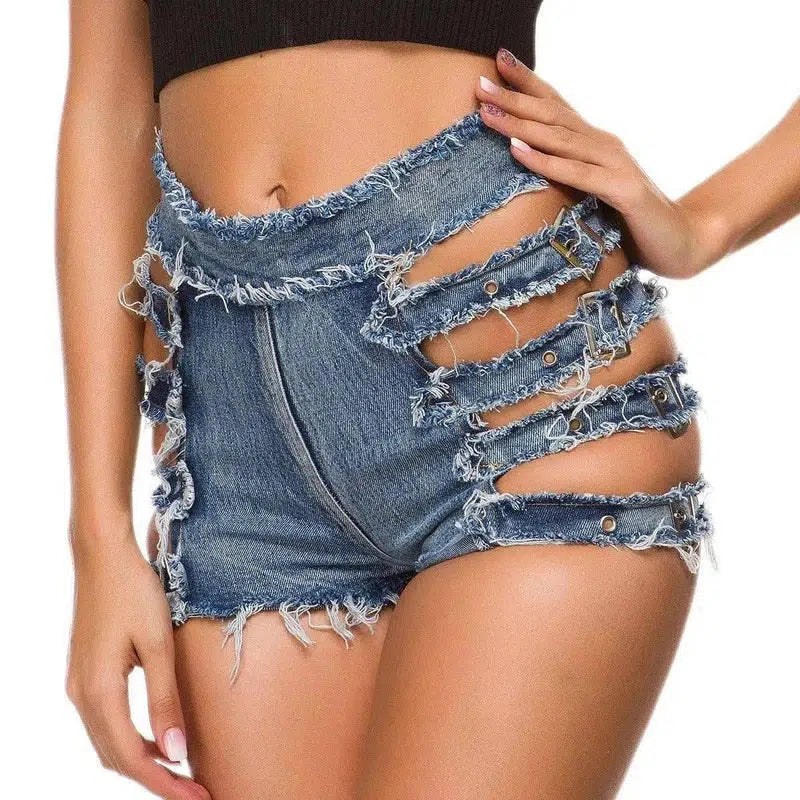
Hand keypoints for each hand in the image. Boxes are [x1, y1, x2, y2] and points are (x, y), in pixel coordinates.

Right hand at [66, 521, 210, 799]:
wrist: (103, 554)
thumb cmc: (134, 592)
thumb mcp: (158, 645)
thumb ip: (165, 700)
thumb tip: (176, 752)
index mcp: (98, 692)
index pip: (131, 759)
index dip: (164, 785)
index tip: (198, 799)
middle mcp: (81, 696)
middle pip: (115, 757)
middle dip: (156, 780)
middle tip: (196, 792)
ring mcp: (79, 685)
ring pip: (109, 742)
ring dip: (143, 762)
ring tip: (182, 774)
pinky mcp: (86, 673)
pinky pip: (106, 721)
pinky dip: (131, 738)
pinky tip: (158, 738)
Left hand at [475, 49, 721, 278]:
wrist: (681, 242)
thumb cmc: (631, 222)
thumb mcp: (594, 194)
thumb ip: (569, 178)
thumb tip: (527, 170)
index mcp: (595, 144)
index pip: (557, 106)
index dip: (528, 83)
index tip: (497, 62)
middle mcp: (604, 145)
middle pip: (552, 115)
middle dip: (514, 97)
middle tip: (480, 83)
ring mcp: (615, 164)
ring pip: (559, 138)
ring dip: (520, 124)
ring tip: (487, 111)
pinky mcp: (623, 190)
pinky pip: (576, 174)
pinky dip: (545, 162)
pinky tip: (518, 151)